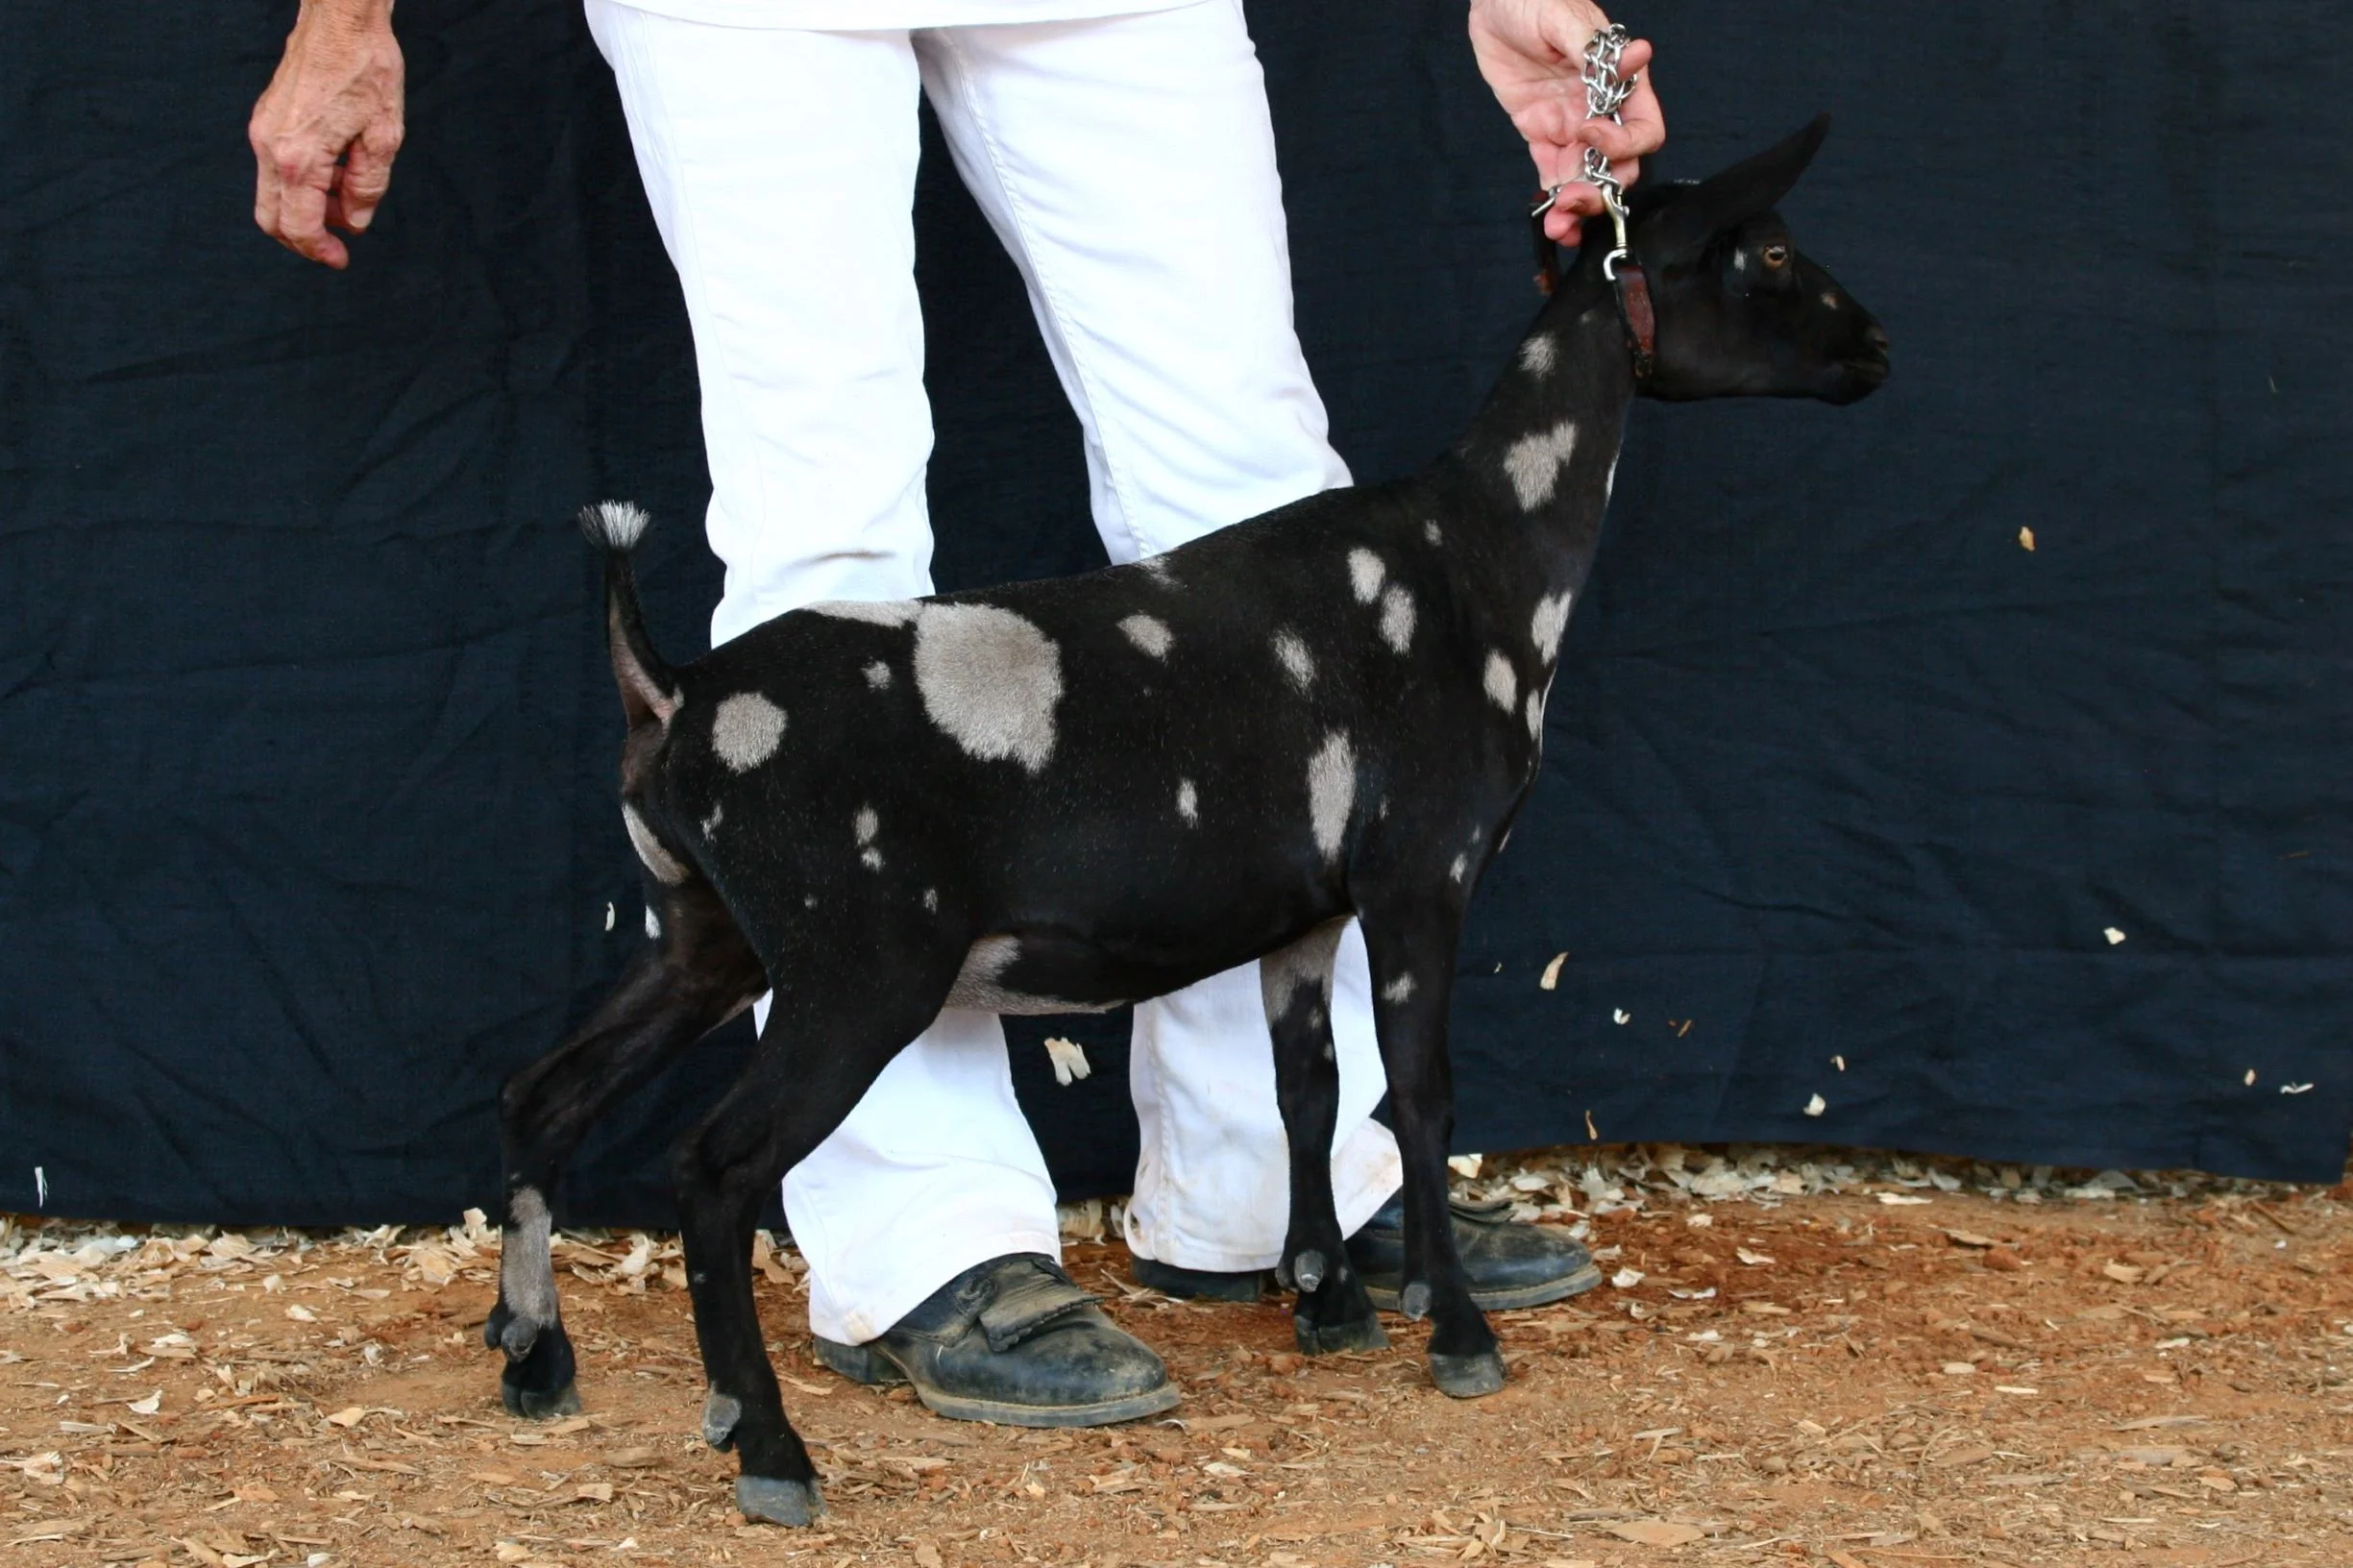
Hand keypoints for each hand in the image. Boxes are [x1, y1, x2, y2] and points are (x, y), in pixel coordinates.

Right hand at [249, 0, 404, 268]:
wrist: (340, 19)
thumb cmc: (366, 70)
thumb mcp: (383, 137)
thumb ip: (368, 187)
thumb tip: (356, 221)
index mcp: (298, 158)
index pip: (299, 226)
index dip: (320, 251)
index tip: (341, 260)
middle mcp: (270, 147)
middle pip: (271, 218)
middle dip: (304, 239)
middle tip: (338, 245)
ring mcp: (263, 131)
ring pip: (272, 194)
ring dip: (306, 210)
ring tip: (349, 201)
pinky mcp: (266, 119)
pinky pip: (275, 169)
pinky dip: (301, 186)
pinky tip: (336, 175)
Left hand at [1468, 0, 1664, 245]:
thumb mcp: (1565, 19)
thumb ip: (1595, 49)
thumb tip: (1638, 56)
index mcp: (1619, 82)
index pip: (1643, 128)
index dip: (1623, 144)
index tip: (1588, 134)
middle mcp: (1600, 109)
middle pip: (1618, 165)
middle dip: (1602, 190)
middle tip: (1575, 201)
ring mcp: (1571, 124)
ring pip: (1585, 178)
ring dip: (1577, 207)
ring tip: (1560, 225)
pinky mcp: (1541, 132)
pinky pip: (1552, 173)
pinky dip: (1552, 200)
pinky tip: (1550, 221)